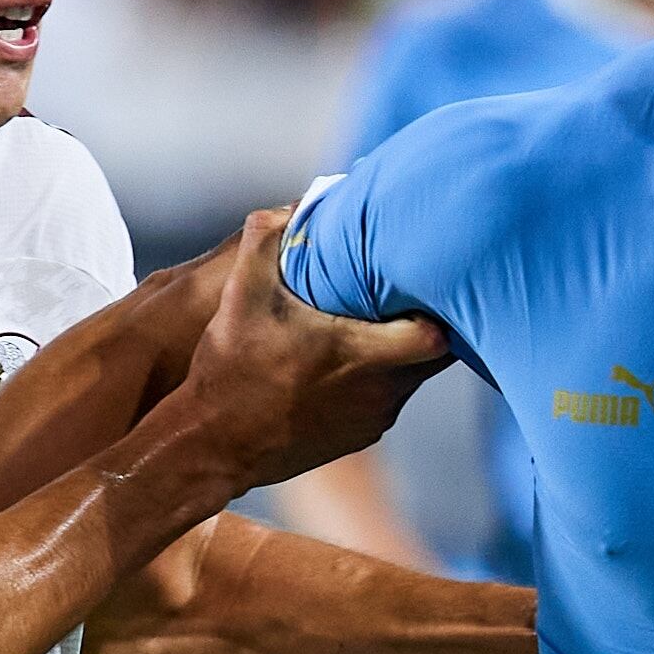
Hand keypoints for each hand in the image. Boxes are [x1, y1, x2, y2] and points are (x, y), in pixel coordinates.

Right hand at [178, 209, 455, 488]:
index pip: (438, 334)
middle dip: (426, 323)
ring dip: (400, 352)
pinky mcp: (359, 437)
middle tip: (409, 293)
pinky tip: (349, 361)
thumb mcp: (240, 297)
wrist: (210, 446)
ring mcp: (372, 420)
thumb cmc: (229, 370)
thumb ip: (267, 243)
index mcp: (362, 354)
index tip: (428, 281)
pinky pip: (386, 399)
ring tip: (379, 322)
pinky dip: (379, 378)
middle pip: (434, 355)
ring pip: (410, 377)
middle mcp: (380, 392)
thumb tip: (292, 206)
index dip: (443, 307)